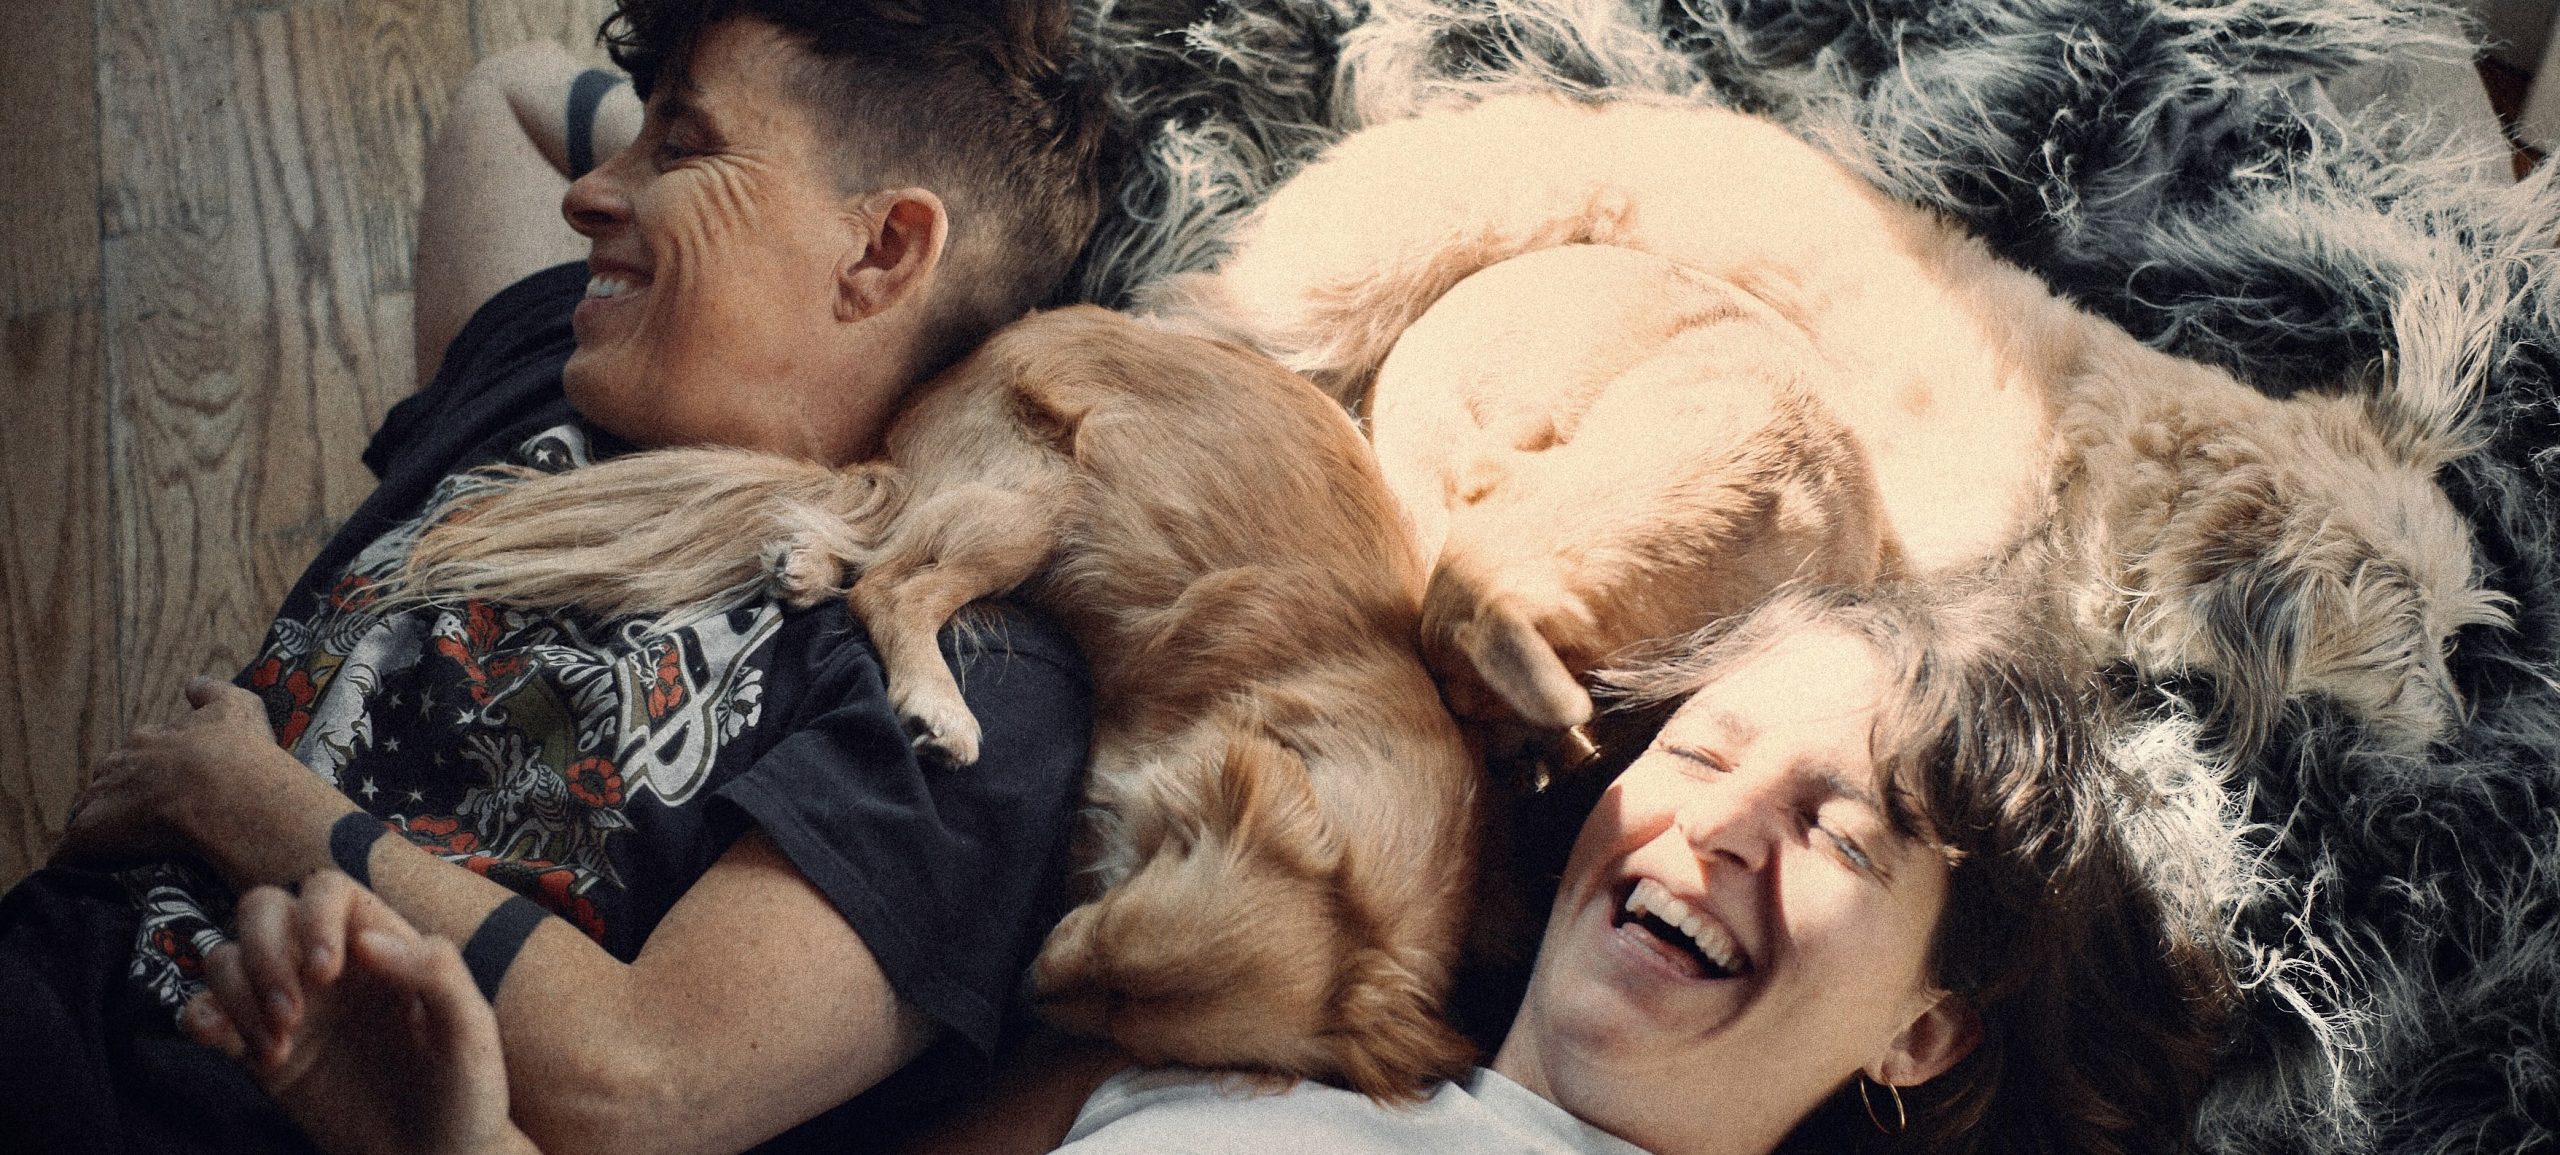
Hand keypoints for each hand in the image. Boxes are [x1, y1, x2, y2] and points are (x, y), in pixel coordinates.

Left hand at [56, 675, 342, 878]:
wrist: (228, 793)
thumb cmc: (238, 753)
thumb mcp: (237, 707)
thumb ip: (212, 692)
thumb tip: (194, 684)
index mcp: (150, 739)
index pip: (139, 753)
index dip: (156, 772)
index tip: (174, 786)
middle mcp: (120, 764)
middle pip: (111, 782)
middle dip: (127, 799)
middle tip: (159, 820)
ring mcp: (102, 798)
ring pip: (92, 815)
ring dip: (107, 831)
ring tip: (136, 852)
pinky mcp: (89, 834)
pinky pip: (72, 852)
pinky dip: (82, 862)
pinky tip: (98, 872)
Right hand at [182, 872, 537, 1154]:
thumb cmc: (465, 1094)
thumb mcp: (472, 1031)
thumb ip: (436, 973)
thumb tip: (367, 940)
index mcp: (384, 947)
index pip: (327, 890)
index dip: (315, 917)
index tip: (327, 975)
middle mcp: (332, 968)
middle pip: (263, 909)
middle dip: (265, 953)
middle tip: (294, 1015)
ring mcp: (294, 1007)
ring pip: (226, 956)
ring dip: (238, 995)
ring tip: (278, 1049)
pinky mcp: (261, 1051)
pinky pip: (205, 1011)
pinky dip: (204, 1019)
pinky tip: (238, 1051)